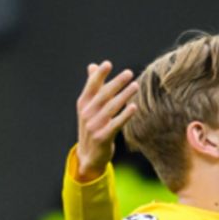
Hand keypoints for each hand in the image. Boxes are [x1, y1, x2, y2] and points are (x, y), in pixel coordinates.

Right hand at [75, 61, 139, 181]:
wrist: (89, 155)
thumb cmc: (92, 126)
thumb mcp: (89, 107)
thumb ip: (93, 87)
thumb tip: (92, 66)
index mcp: (83, 104)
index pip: (91, 86)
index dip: (99, 75)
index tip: (108, 64)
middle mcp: (87, 113)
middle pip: (103, 95)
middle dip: (116, 83)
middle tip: (129, 73)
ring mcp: (94, 126)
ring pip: (111, 107)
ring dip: (124, 95)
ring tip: (135, 86)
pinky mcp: (102, 137)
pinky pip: (115, 124)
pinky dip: (125, 115)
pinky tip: (134, 107)